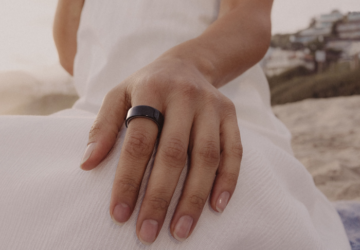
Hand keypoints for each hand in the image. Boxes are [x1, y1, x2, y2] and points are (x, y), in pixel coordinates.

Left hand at [80, 56, 241, 243]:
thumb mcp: (118, 95)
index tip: (119, 214)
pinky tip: (216, 206)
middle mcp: (185, 97)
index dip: (127, 180)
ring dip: (194, 197)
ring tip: (181, 230)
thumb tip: (87, 164)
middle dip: (159, 197)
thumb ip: (103, 126)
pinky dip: (227, 180)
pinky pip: (234, 151)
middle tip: (148, 232)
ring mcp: (212, 106)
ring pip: (206, 156)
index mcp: (151, 90)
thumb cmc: (148, 85)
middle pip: (174, 153)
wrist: (188, 64)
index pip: (138, 141)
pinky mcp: (230, 115)